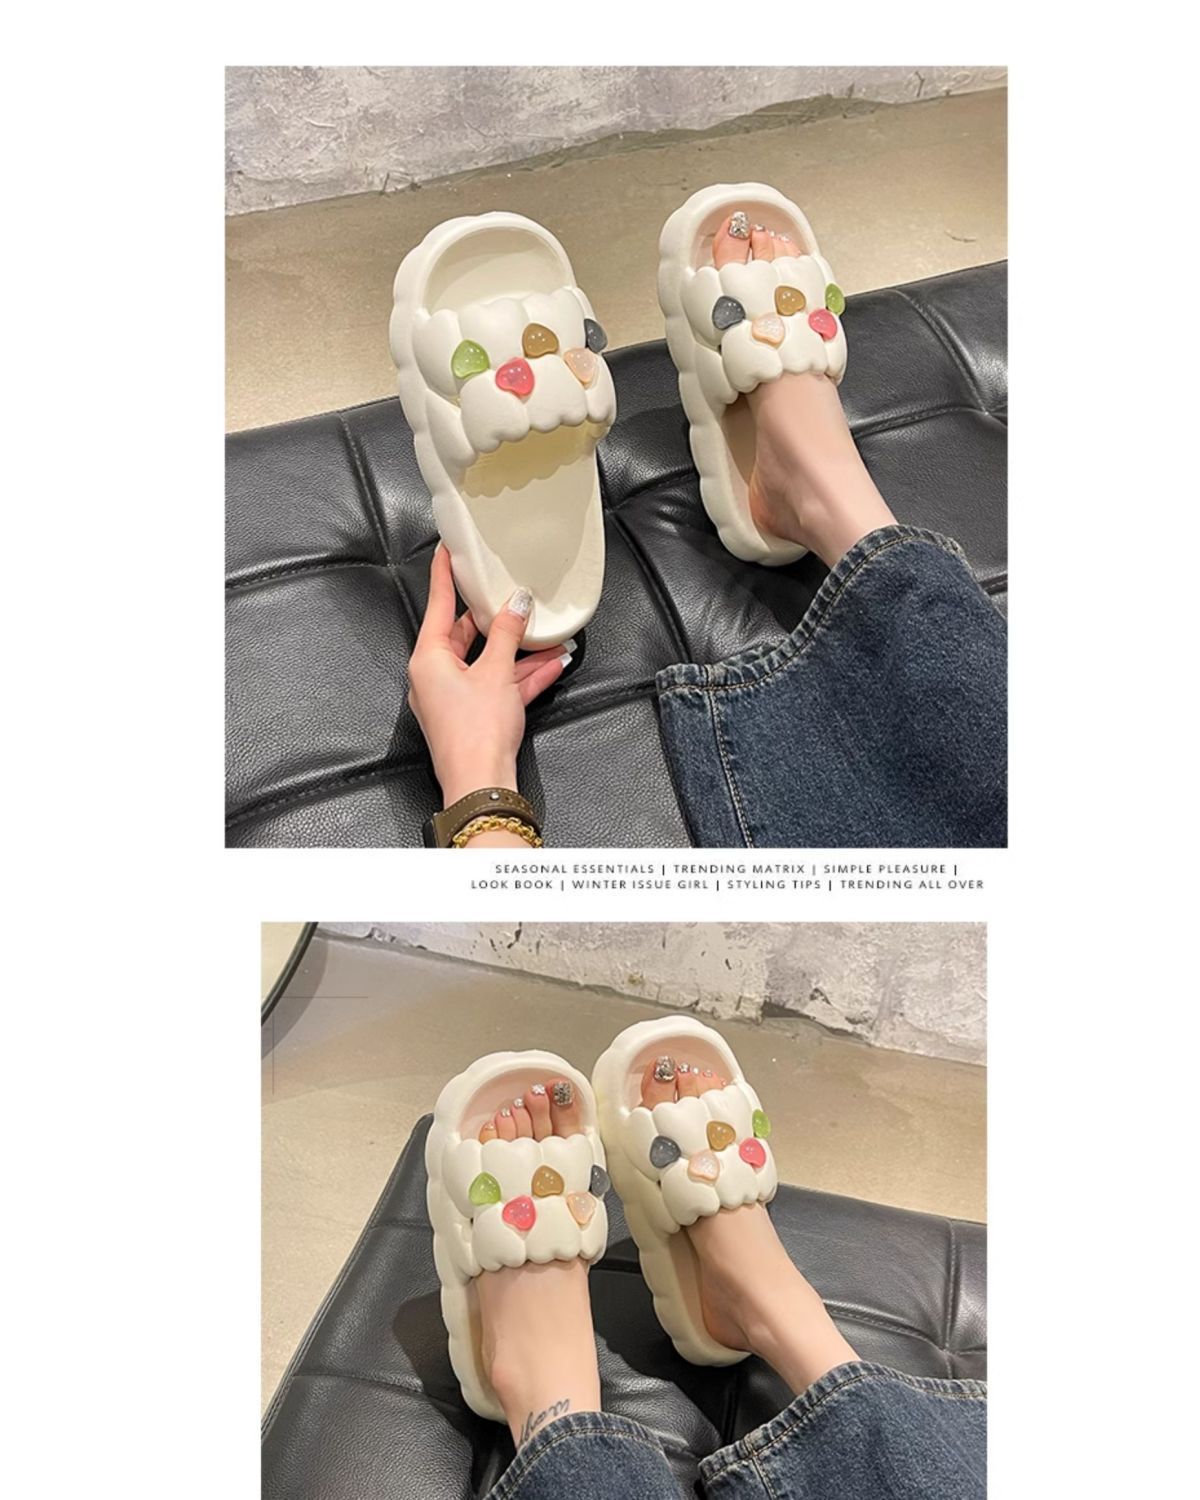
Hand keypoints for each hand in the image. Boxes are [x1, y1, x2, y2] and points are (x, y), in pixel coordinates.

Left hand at [408, 546, 571, 810]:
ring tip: (550, 635)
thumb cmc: (475, 732)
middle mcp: (435, 677)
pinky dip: (523, 677)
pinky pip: (500, 687)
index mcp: (428, 659)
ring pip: (489, 663)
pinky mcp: (474, 716)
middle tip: (514, 595)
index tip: (445, 550)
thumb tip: (516, 605)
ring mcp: (454, 698)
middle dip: (499, 621)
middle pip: (466, 636)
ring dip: (520, 652)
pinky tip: (552, 664)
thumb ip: (507, 634)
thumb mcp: (497, 672)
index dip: (443, 575)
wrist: (481, 784)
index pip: (437, 605)